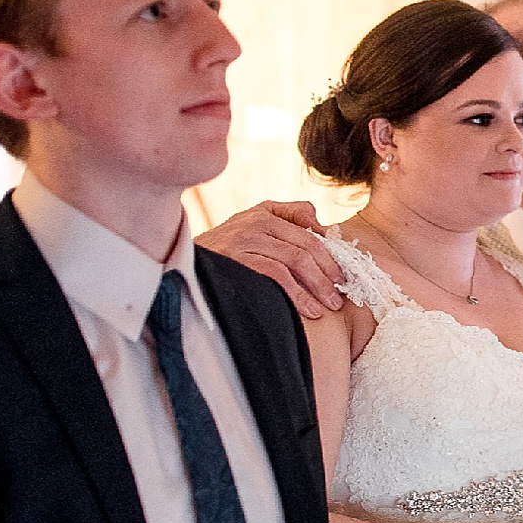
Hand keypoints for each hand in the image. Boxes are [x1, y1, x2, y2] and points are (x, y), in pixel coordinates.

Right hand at [197, 200, 344, 318]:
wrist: (179, 262)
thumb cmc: (225, 248)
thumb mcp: (253, 222)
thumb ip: (289, 215)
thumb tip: (322, 225)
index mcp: (264, 212)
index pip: (309, 234)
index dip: (330, 258)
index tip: (343, 278)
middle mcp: (254, 222)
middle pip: (305, 248)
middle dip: (327, 275)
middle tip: (339, 297)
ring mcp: (243, 240)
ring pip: (293, 261)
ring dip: (315, 287)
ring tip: (326, 307)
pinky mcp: (234, 259)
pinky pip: (274, 275)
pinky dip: (295, 294)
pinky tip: (307, 310)